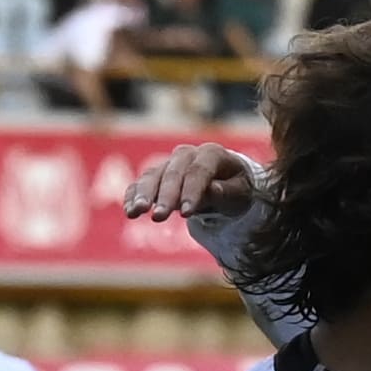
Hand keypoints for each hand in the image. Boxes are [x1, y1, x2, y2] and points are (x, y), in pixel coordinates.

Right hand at [121, 143, 256, 226]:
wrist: (227, 183)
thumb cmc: (237, 188)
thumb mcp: (242, 193)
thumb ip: (228, 191)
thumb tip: (213, 190)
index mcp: (212, 154)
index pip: (199, 172)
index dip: (192, 192)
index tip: (186, 213)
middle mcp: (188, 155)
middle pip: (173, 174)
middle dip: (165, 196)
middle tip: (159, 217)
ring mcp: (170, 164)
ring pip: (153, 176)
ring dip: (143, 195)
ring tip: (136, 212)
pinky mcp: (157, 176)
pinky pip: (141, 183)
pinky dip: (133, 195)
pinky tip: (129, 211)